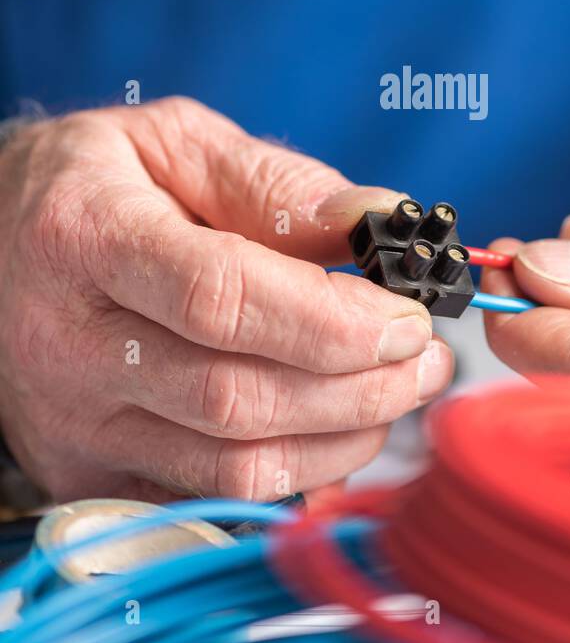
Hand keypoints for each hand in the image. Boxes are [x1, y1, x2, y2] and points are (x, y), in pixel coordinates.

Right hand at [0, 97, 452, 501]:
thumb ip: (274, 181)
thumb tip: (379, 220)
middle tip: (427, 359)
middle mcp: (68, 344)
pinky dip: (292, 478)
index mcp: (86, 238)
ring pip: (232, 465)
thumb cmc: (90, 183)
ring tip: (398, 392)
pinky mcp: (87, 474)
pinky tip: (335, 432)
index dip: (330, 318)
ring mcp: (74, 423)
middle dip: (359, 387)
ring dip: (341, 438)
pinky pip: (210, 500)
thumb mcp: (171, 141)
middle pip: (236, 394)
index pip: (220, 297)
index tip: (407, 317)